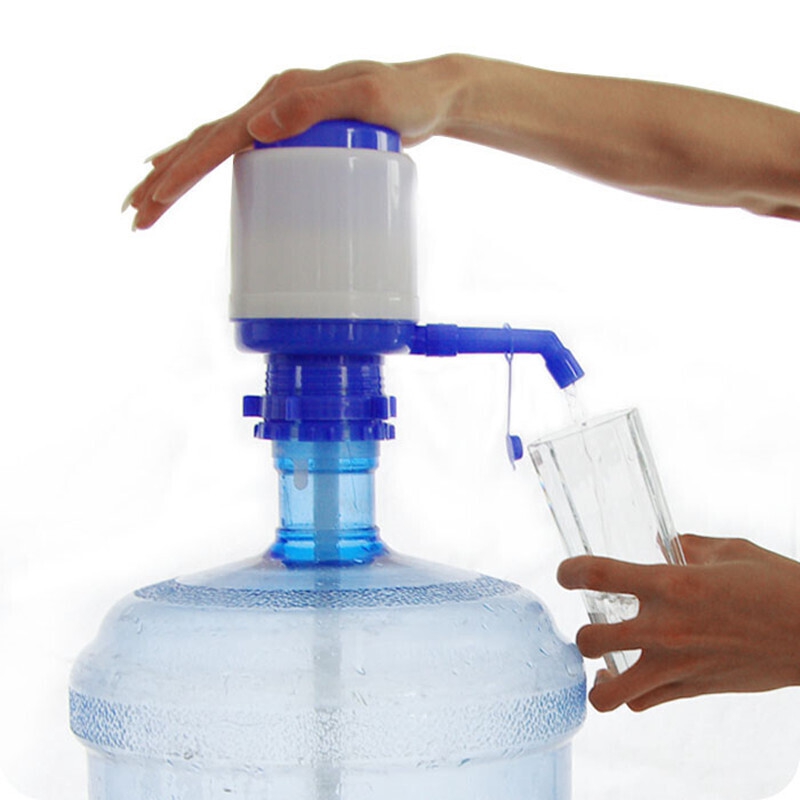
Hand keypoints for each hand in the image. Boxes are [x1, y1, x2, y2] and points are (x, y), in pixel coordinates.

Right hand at [124, 56, 463, 228]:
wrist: (431, 96)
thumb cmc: (407, 99)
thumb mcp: (370, 99)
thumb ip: (316, 105)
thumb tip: (257, 127)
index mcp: (281, 93)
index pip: (219, 136)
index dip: (184, 170)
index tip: (155, 201)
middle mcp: (273, 100)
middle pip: (205, 141)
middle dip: (166, 180)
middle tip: (134, 215)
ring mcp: (281, 114)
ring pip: (215, 144)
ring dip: (177, 173)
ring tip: (146, 201)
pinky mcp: (293, 132)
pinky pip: (239, 149)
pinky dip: (209, 163)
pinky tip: (196, 174)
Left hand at [557, 535, 799, 711]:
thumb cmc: (779, 586)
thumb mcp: (732, 551)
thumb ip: (688, 545)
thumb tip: (664, 543)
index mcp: (672, 585)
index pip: (598, 575)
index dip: (569, 572)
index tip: (565, 573)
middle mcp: (666, 628)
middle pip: (590, 639)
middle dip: (582, 632)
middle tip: (591, 622)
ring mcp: (677, 665)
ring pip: (611, 692)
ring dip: (597, 677)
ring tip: (600, 664)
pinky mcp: (693, 689)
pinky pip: (644, 704)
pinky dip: (629, 695)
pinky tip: (630, 678)